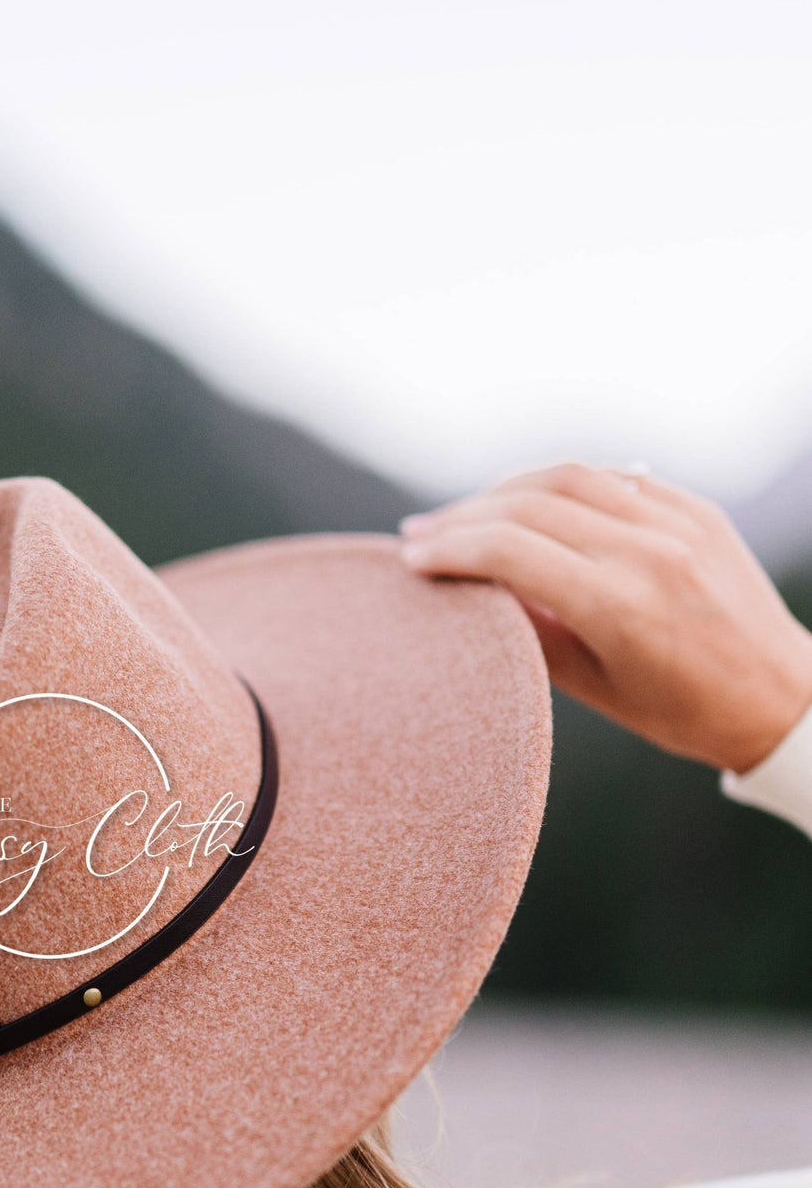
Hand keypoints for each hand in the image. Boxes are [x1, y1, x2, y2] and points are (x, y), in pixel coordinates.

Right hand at [399, 462, 811, 772]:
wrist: (782, 695)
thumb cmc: (684, 711)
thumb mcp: (595, 689)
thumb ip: (532, 634)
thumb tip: (474, 590)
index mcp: (621, 606)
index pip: (508, 550)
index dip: (448, 548)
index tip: (412, 559)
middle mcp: (649, 553)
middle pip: (529, 503)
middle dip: (462, 515)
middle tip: (420, 533)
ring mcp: (678, 522)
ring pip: (568, 475)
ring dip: (504, 489)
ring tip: (466, 512)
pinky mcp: (695, 508)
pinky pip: (612, 477)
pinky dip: (559, 485)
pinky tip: (527, 502)